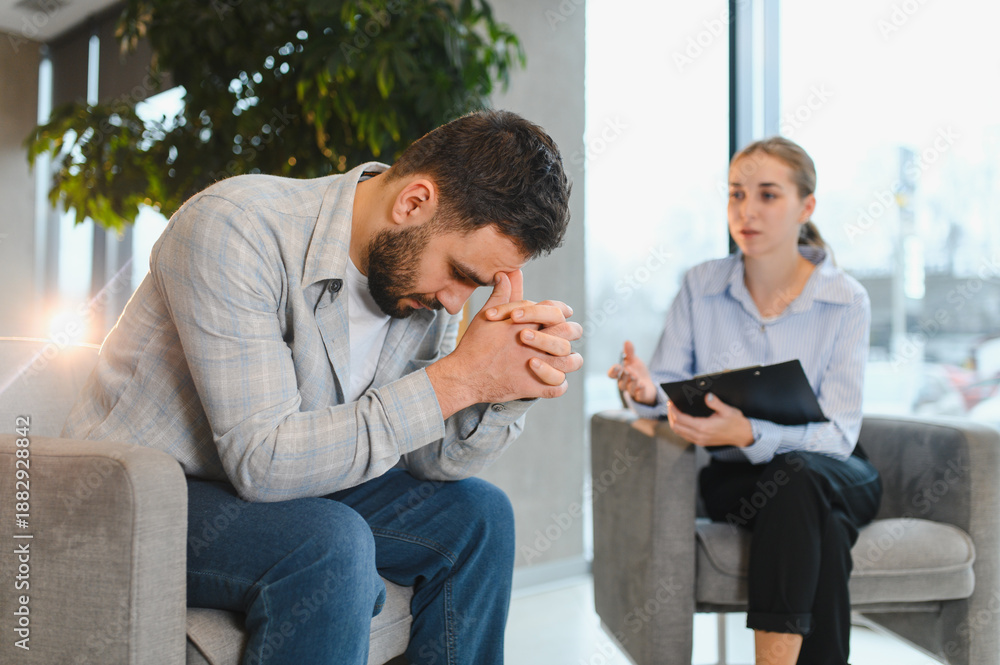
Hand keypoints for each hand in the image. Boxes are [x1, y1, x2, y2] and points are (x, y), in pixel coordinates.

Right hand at [426, 271, 581, 417]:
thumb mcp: (487, 316)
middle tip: (562, 337)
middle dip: (569, 332)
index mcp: (527, 323)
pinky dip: (558, 384)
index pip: (556, 310)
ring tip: (560, 360)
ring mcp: (537, 366)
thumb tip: (507, 273)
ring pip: (571, 361)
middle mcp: (536, 343)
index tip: (562, 313)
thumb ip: (502, 295)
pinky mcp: (533, 387)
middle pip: (570, 332)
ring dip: (568, 360)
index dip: (561, 310)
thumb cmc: (475, 345)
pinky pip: (559, 387)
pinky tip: (551, 379)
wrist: (465, 375)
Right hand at [607, 340, 656, 405]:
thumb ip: (629, 353)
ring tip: (635, 376)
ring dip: (632, 382)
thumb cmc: (638, 372)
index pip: (612, 375)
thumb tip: (627, 341)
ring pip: (629, 388)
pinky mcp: (641, 395)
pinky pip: (639, 395)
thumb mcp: (634, 361)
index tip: (617, 366)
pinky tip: (642, 384)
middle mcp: (625, 383)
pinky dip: (640, 390)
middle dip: (624, 376)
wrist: (648, 385)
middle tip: (628, 370)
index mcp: (620, 375)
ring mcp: (632, 390)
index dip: (613, 371)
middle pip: (621, 382)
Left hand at [666, 393, 753, 447]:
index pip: (681, 419)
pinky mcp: (701, 442)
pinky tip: (681, 420)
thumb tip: (707, 395)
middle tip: (670, 405)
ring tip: (673, 411)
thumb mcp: (728, 410)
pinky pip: (685, 436)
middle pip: (676, 427)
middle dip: (670, 415)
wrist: (743, 436)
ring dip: (674, 422)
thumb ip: (716, 403)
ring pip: (679, 432)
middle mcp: (700, 436)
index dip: (673, 410)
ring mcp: (700, 440)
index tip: (670, 402)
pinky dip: (680, 428)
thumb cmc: (736, 422)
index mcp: (704, 427)